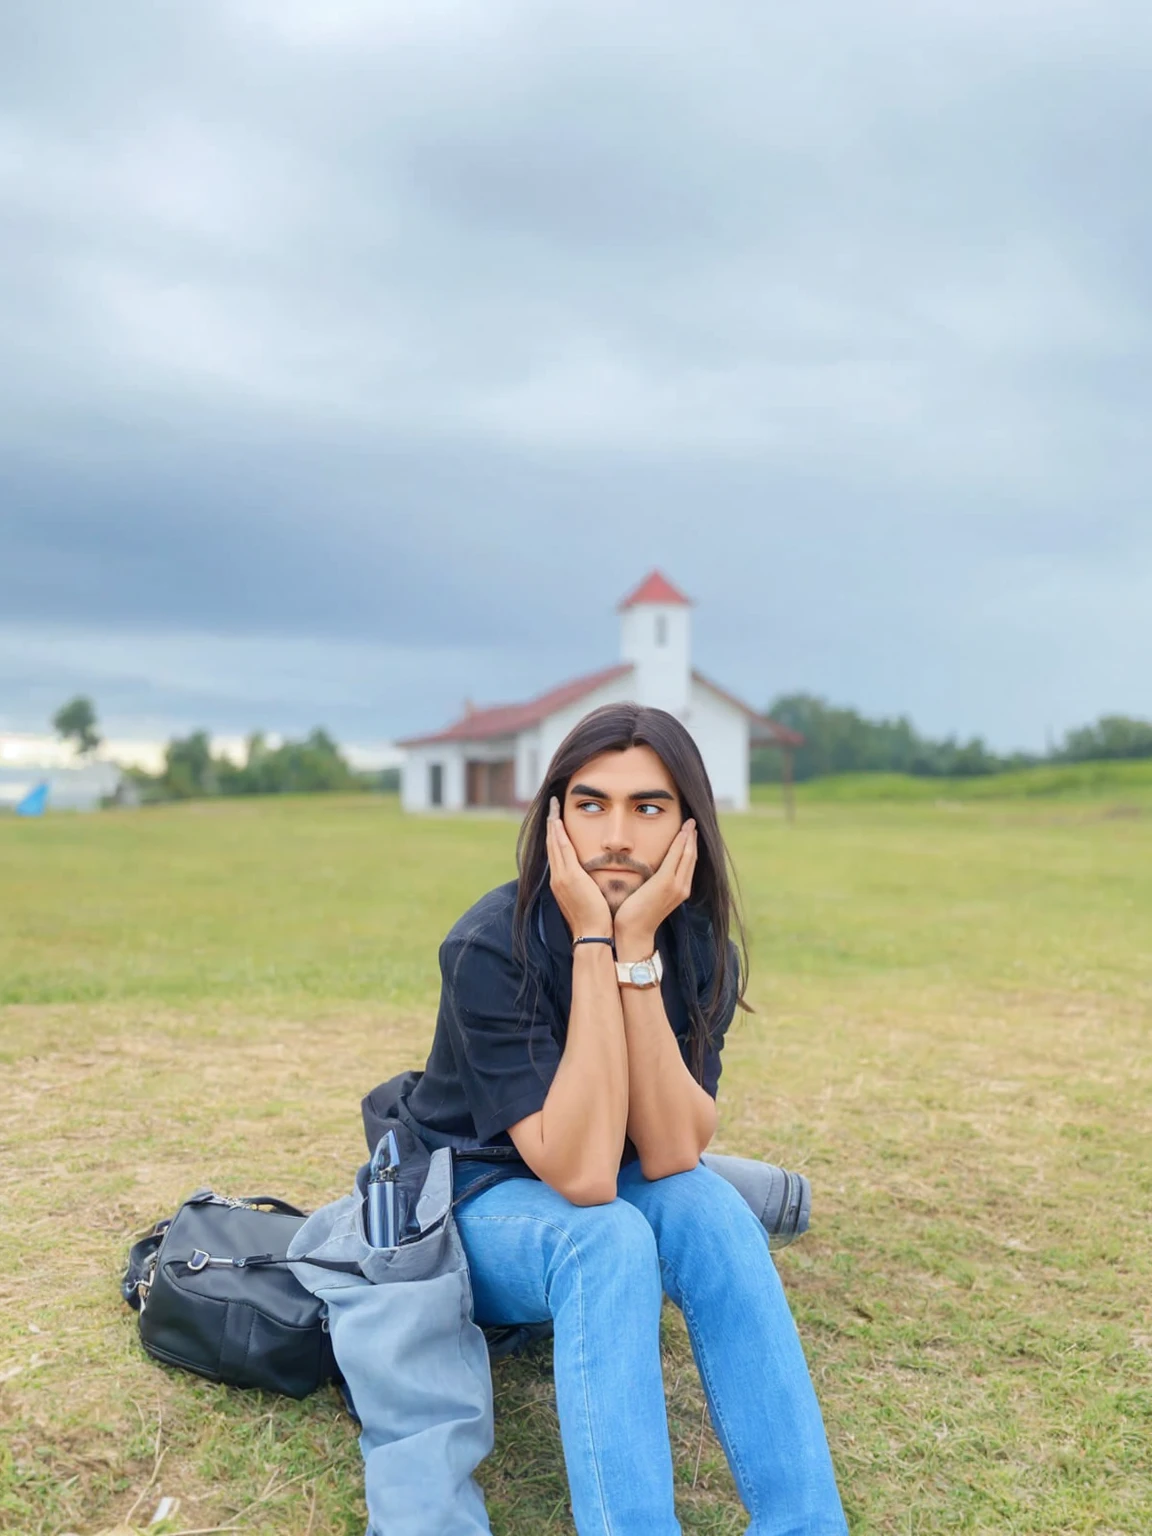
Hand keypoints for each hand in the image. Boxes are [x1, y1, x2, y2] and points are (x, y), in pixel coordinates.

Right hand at [546, 796, 613, 936]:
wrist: (593, 935)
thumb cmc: (595, 920)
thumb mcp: (588, 899)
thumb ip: (587, 886)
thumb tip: (592, 879)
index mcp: (560, 883)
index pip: (555, 853)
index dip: (553, 835)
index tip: (555, 820)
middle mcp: (557, 878)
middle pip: (550, 845)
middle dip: (550, 824)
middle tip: (551, 805)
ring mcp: (561, 877)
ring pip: (553, 844)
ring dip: (552, 824)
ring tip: (553, 807)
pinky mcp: (570, 877)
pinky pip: (562, 850)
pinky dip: (558, 834)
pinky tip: (556, 821)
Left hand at [613, 819, 696, 955]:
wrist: (634, 934)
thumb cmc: (636, 916)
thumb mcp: (649, 896)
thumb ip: (652, 884)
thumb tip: (647, 874)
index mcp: (679, 891)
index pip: (688, 864)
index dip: (691, 847)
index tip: (690, 832)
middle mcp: (682, 888)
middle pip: (692, 857)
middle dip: (693, 838)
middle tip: (692, 823)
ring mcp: (676, 886)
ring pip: (687, 854)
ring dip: (689, 837)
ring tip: (690, 824)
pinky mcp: (665, 883)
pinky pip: (676, 857)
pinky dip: (681, 842)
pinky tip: (682, 831)